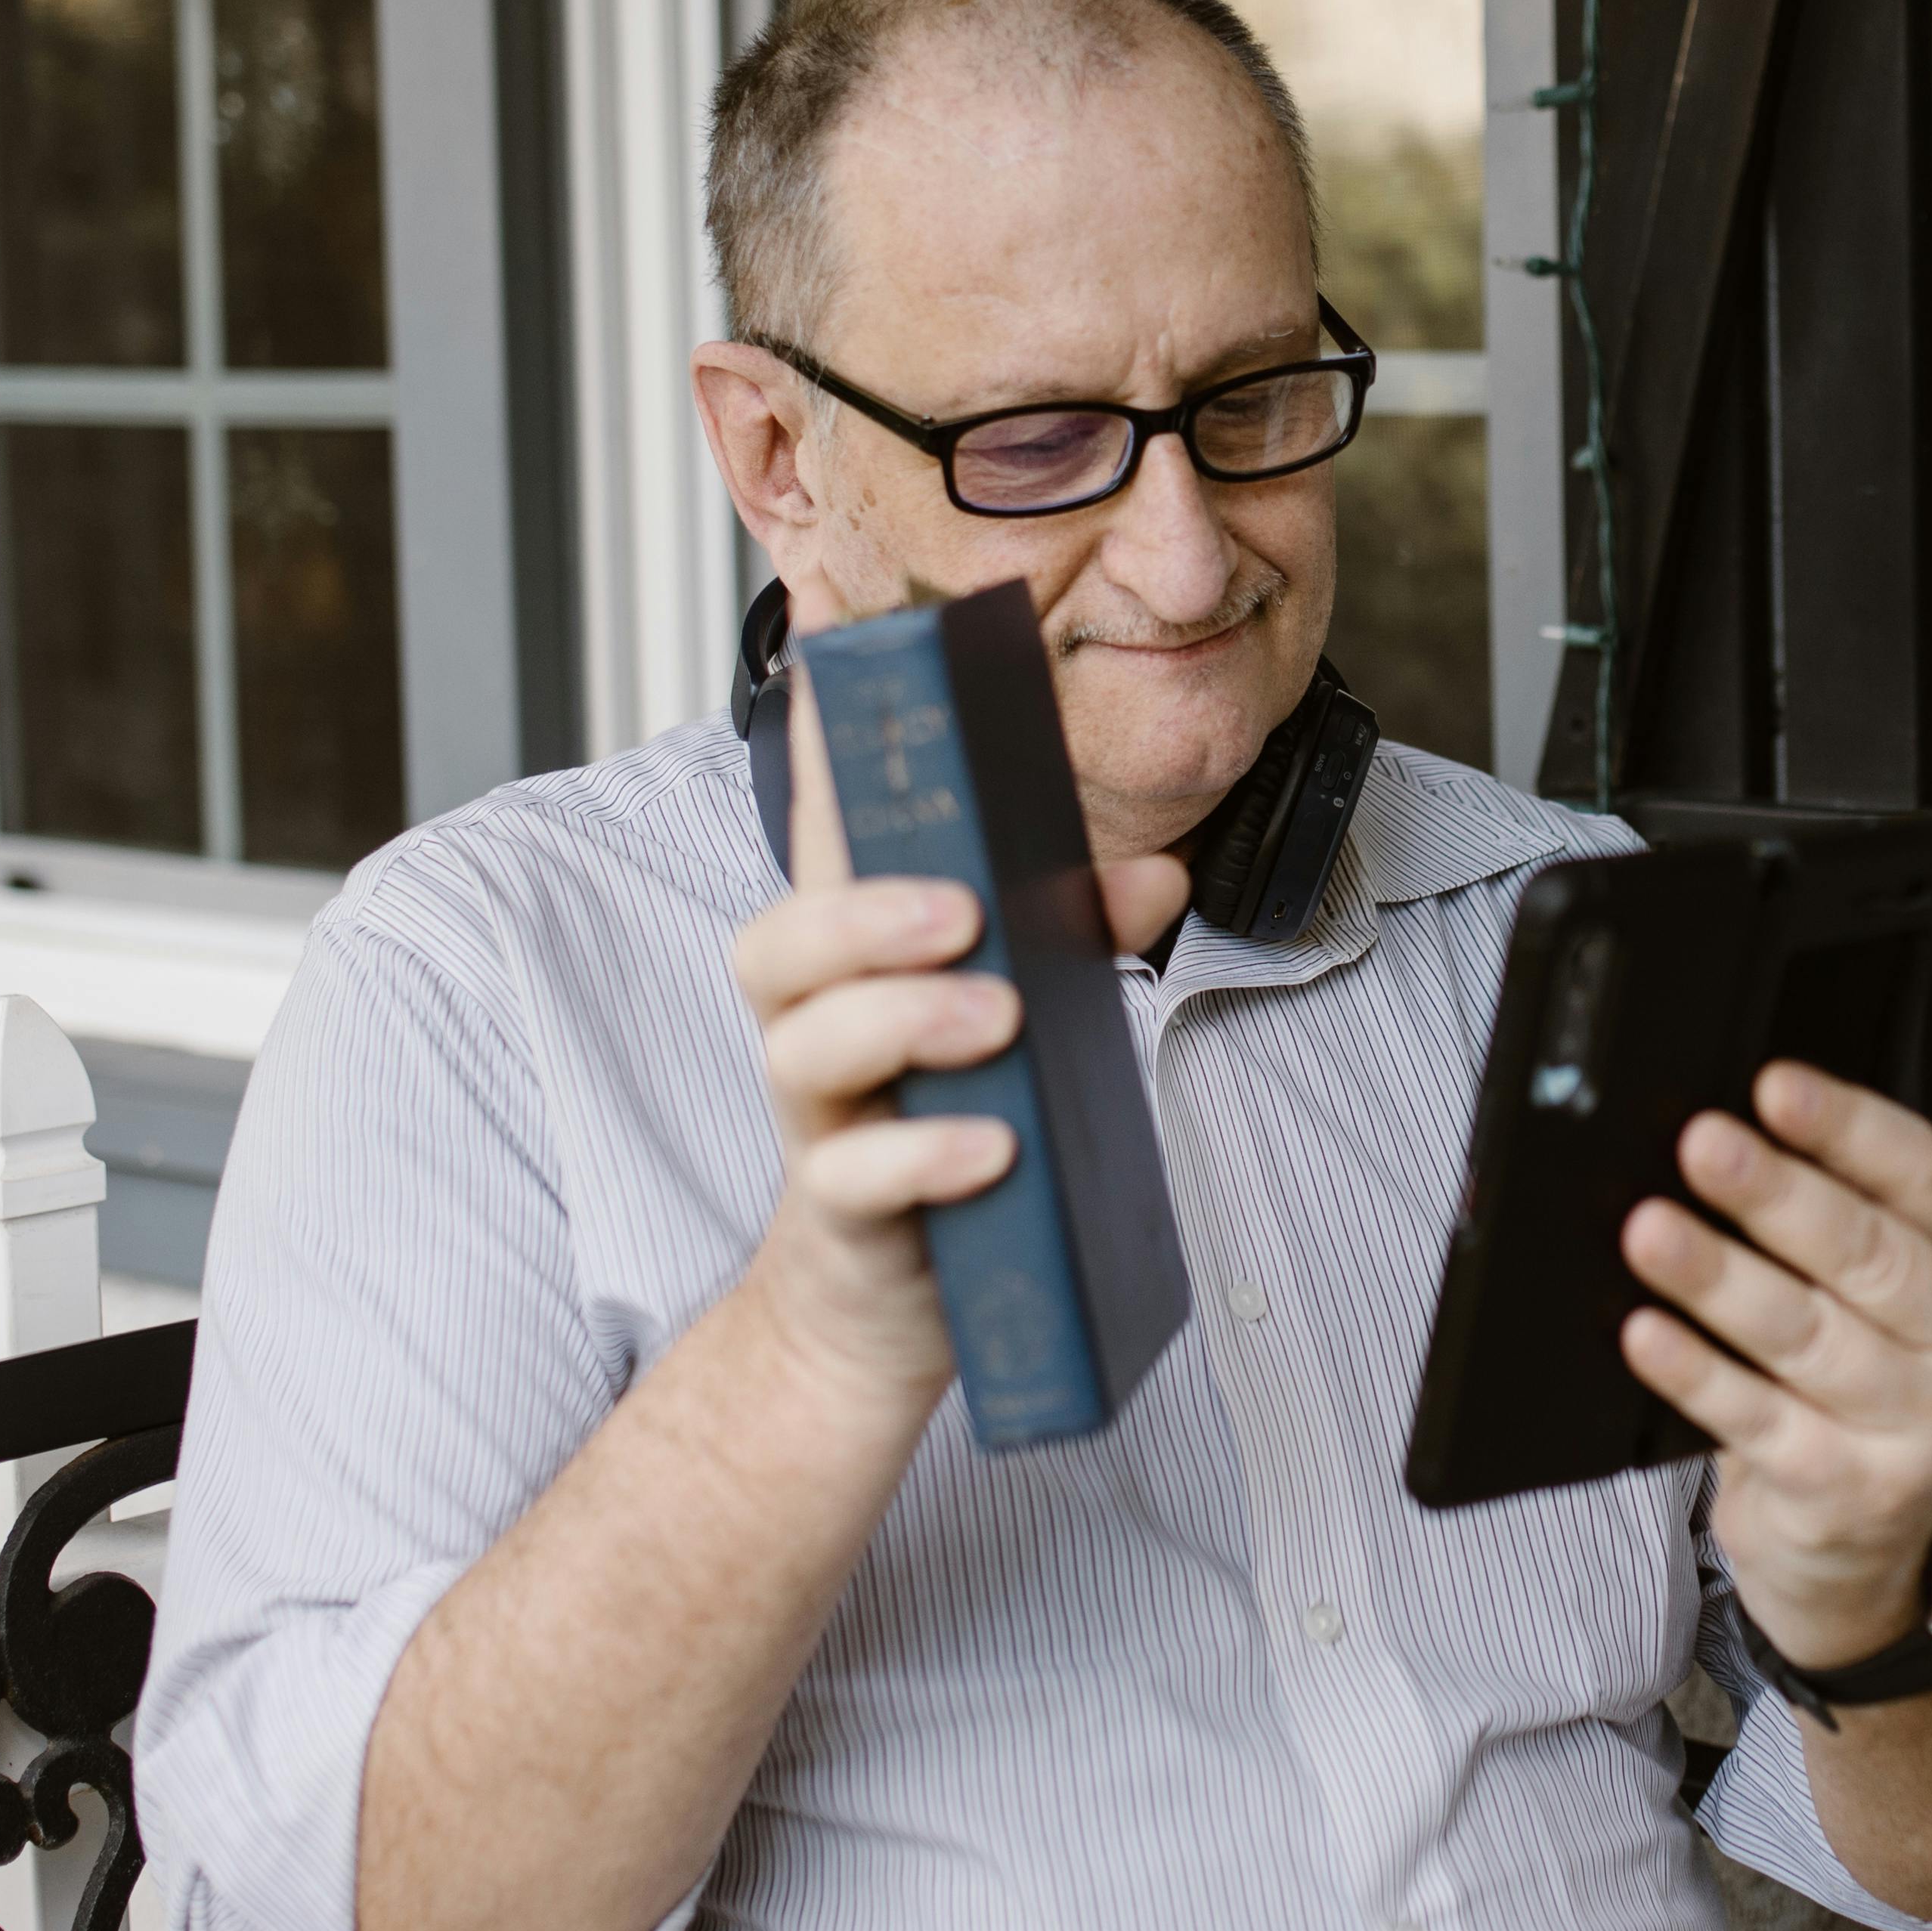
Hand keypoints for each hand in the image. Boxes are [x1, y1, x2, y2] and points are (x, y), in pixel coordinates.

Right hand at [727, 677, 1187, 1412]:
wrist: (886, 1303)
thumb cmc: (951, 1123)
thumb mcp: (1024, 1018)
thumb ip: (1079, 937)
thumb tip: (1155, 875)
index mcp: (853, 958)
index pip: (824, 835)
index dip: (826, 739)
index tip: (837, 627)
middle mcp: (811, 1024)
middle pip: (776, 941)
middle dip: (862, 912)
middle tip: (961, 910)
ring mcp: (815, 1118)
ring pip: (806, 1048)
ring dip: (899, 1019)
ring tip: (994, 1019)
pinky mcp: (837, 1211)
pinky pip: (854, 1175)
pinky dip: (923, 1157)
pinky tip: (990, 1150)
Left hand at [1618, 1063, 1931, 1670]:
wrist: (1863, 1547)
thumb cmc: (1860, 1382)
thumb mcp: (1876, 1292)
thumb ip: (1833, 1213)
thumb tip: (1724, 1132)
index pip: (1923, 1175)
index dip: (1848, 1126)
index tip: (1774, 1086)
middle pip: (1870, 1255)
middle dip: (1779, 1194)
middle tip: (1705, 1145)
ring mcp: (1912, 1425)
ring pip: (1808, 1336)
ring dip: (1721, 1278)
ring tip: (1652, 1232)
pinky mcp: (1845, 1490)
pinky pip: (1757, 1421)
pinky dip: (1697, 1374)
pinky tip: (1648, 1336)